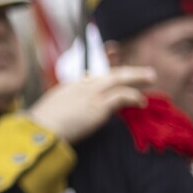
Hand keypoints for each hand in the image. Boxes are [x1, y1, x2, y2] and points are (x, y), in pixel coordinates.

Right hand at [27, 66, 153, 143]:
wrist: (42, 128)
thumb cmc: (44, 123)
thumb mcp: (55, 106)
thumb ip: (68, 102)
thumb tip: (75, 107)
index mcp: (72, 85)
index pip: (95, 73)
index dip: (109, 68)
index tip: (118, 64)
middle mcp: (83, 85)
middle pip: (111, 73)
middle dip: (131, 72)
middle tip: (148, 73)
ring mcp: (92, 94)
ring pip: (120, 79)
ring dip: (137, 78)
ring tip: (151, 79)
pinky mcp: (99, 105)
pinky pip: (122, 95)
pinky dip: (133, 96)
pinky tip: (141, 101)